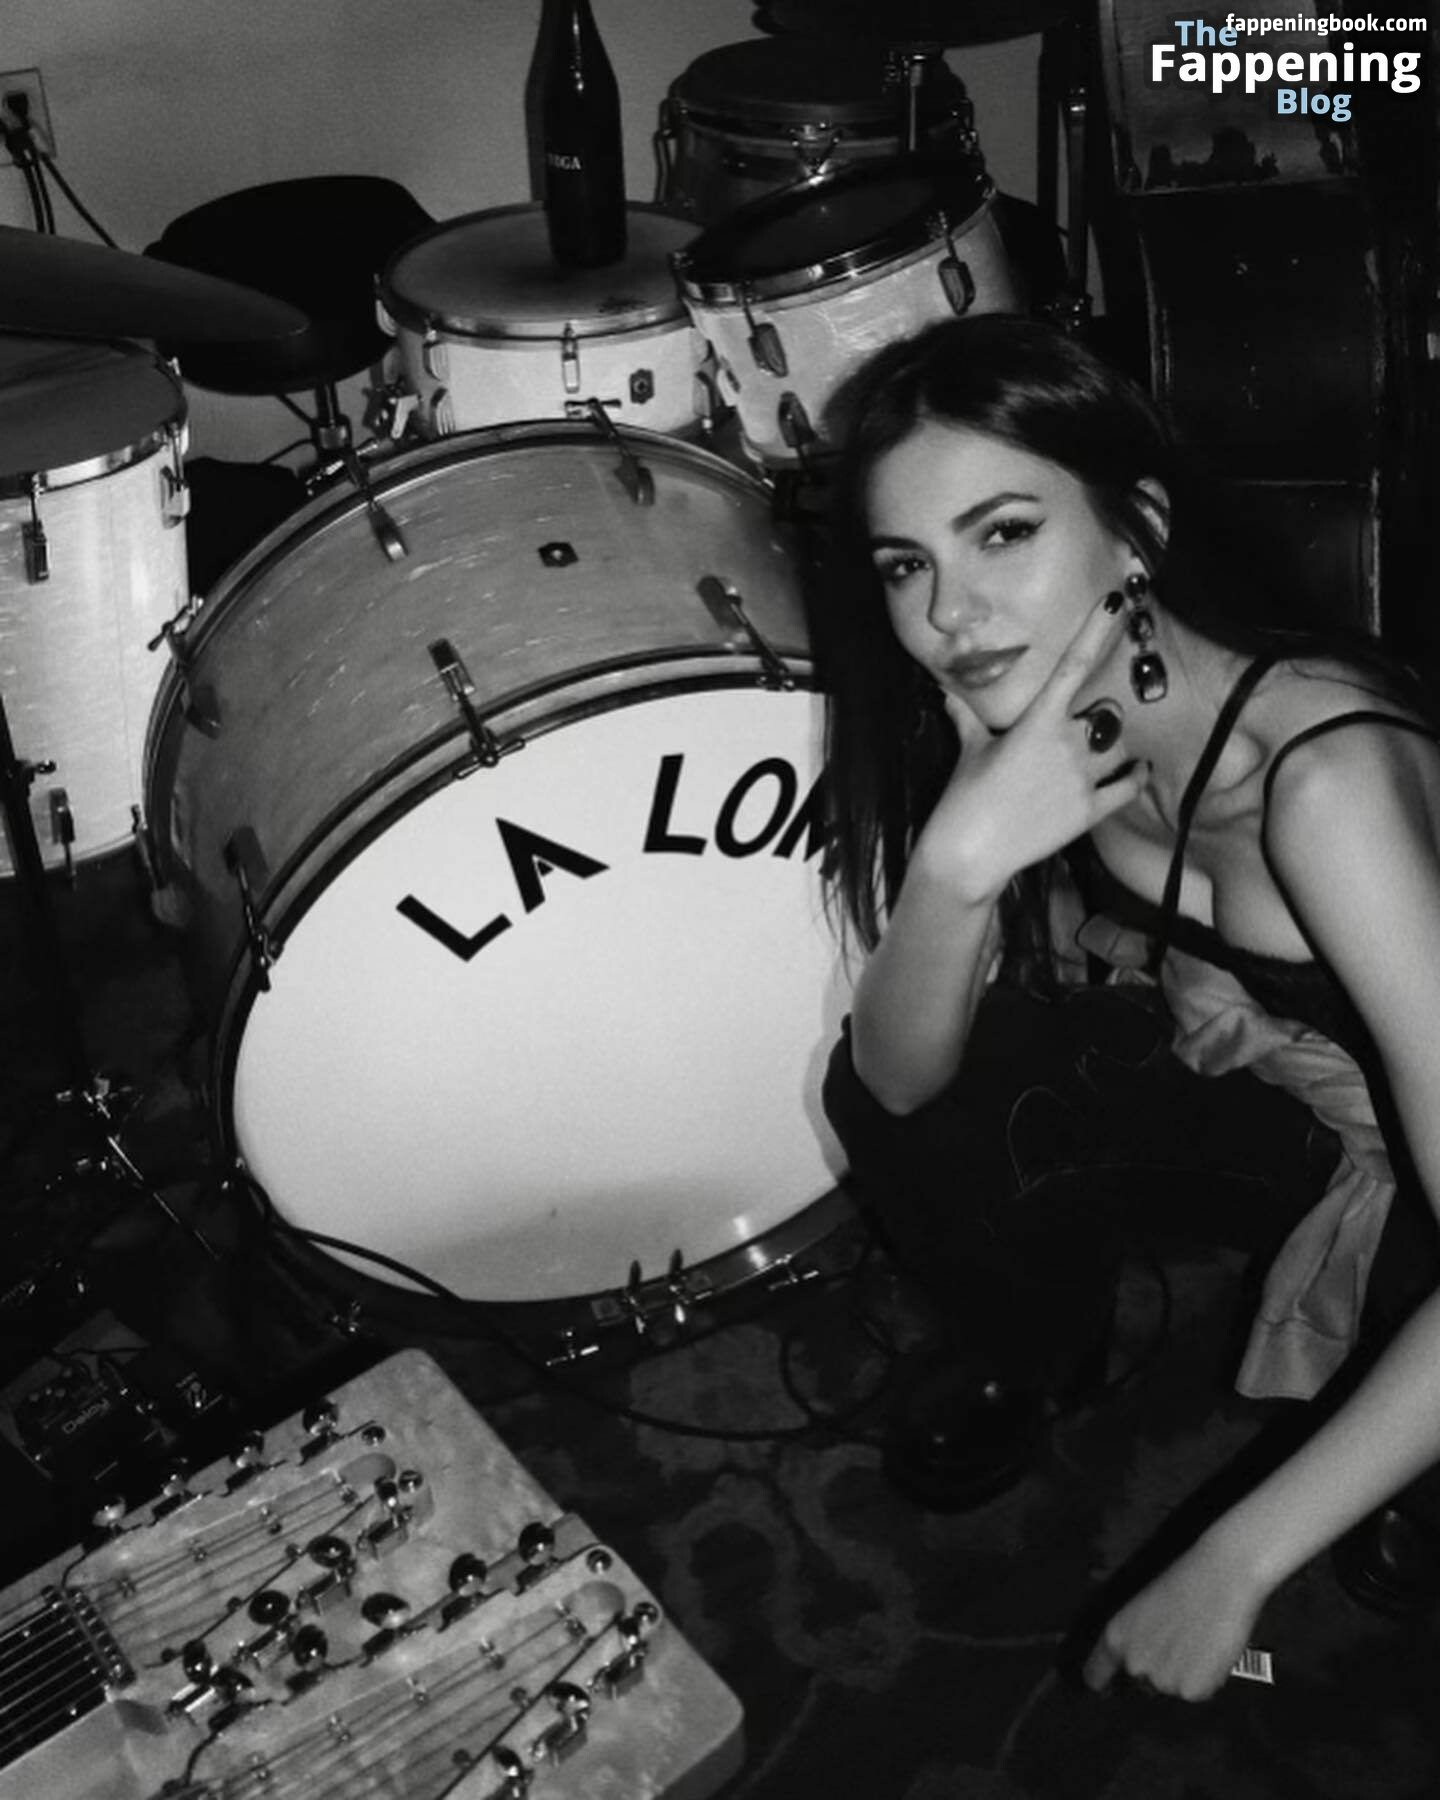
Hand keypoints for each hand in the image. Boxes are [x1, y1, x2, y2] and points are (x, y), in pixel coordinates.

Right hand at [912, 593, 1145, 901]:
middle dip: (1097, 718)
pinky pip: (1130, 784)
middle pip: (1106, 712)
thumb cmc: (964, 798)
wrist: (969, 853)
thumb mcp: (969, 750)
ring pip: (1120, 745)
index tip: (1115, 601)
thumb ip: (966, 717)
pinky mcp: (1090, 811)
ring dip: (1113, 744)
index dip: (1096, 629)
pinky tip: (1137, 770)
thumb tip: (945, 692)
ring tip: (1099, 752)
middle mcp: (1066, 744)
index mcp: (1036, 722)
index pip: (1073, 664)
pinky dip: (1136, 775)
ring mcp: (1081, 779)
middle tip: (1080, 730)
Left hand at [1081, 1536, 1270, 1703]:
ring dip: (1183, 1675)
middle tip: (1177, 1645)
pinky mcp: (1191, 1691)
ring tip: (1197, 1642)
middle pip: (1141, 1683)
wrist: (1221, 1579)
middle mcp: (1134, 1664)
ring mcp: (1162, 1681)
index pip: (1096, 1674)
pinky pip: (1198, 1692)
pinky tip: (1210, 1653)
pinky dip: (1206, 1679)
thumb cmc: (1185, 1583)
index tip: (1104, 1689)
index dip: (1101, 1682)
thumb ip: (1134, 1639)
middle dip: (1157, 1671)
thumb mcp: (1143, 1609)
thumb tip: (1135, 1660)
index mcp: (1115, 1638)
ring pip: (1172, 1688)